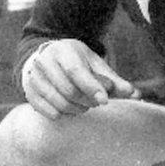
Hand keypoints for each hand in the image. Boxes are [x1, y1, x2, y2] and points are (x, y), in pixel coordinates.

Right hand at [21, 39, 137, 117]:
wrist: (44, 58)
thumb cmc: (75, 62)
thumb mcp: (94, 65)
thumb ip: (113, 81)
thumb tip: (135, 94)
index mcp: (63, 50)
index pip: (76, 71)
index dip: (91, 87)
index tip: (104, 101)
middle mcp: (44, 61)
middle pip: (68, 90)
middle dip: (86, 101)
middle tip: (95, 101)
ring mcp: (34, 77)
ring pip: (59, 103)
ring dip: (77, 109)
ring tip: (84, 105)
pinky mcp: (29, 92)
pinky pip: (48, 111)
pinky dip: (63, 114)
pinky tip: (69, 109)